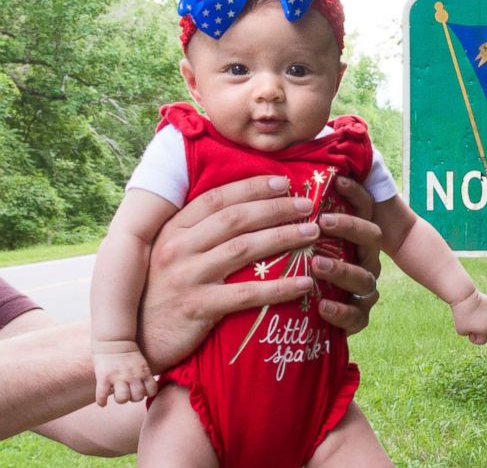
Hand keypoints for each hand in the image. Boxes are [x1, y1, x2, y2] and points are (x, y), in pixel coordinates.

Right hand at [92, 340, 156, 405]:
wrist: (113, 339)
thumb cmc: (127, 351)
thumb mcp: (141, 362)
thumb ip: (143, 374)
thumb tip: (144, 387)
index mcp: (143, 372)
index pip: (151, 391)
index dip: (146, 393)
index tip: (140, 390)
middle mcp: (133, 376)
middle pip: (137, 398)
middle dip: (133, 398)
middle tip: (127, 392)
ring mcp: (118, 377)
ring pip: (122, 399)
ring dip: (119, 399)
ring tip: (117, 394)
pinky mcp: (104, 377)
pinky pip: (102, 396)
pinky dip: (102, 402)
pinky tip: (102, 402)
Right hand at [138, 176, 320, 372]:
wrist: (137, 341)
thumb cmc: (161, 294)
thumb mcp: (170, 256)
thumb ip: (198, 235)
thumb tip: (244, 212)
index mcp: (173, 230)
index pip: (217, 199)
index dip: (251, 188)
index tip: (283, 182)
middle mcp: (178, 248)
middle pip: (236, 219)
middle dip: (275, 208)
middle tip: (307, 205)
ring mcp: (187, 277)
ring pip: (244, 249)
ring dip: (283, 238)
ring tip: (312, 233)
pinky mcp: (198, 307)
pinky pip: (246, 294)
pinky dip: (279, 287)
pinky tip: (304, 283)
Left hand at [312, 176, 382, 335]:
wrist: (306, 318)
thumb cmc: (297, 269)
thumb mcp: (298, 241)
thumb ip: (296, 215)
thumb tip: (278, 174)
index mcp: (355, 237)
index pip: (364, 208)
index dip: (355, 193)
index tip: (336, 181)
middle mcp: (364, 259)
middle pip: (372, 237)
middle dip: (350, 227)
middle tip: (322, 222)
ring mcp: (364, 289)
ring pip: (365, 277)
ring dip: (341, 268)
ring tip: (316, 264)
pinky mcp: (357, 318)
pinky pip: (358, 316)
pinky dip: (341, 311)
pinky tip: (322, 306)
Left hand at [450, 288, 486, 344]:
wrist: (464, 296)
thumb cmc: (461, 315)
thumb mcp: (461, 331)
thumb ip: (472, 334)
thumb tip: (480, 329)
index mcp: (485, 330)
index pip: (483, 341)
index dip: (474, 338)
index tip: (468, 332)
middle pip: (486, 330)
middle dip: (478, 327)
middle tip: (468, 320)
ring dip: (481, 319)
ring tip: (472, 312)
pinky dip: (484, 310)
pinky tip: (477, 306)